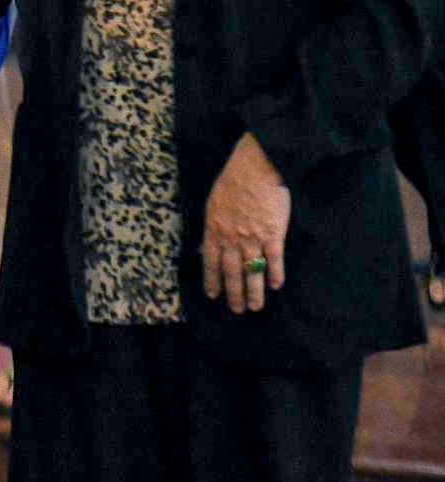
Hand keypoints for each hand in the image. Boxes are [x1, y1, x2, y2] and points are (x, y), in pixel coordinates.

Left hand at [200, 133, 289, 313]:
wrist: (254, 171)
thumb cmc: (231, 184)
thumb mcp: (211, 206)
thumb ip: (210, 229)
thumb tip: (204, 247)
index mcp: (214, 231)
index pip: (211, 263)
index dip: (212, 281)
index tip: (213, 296)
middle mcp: (231, 239)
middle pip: (232, 272)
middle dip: (233, 294)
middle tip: (236, 310)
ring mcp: (252, 238)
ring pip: (252, 271)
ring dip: (254, 291)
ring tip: (255, 307)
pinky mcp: (273, 234)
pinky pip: (274, 259)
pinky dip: (275, 273)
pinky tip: (276, 286)